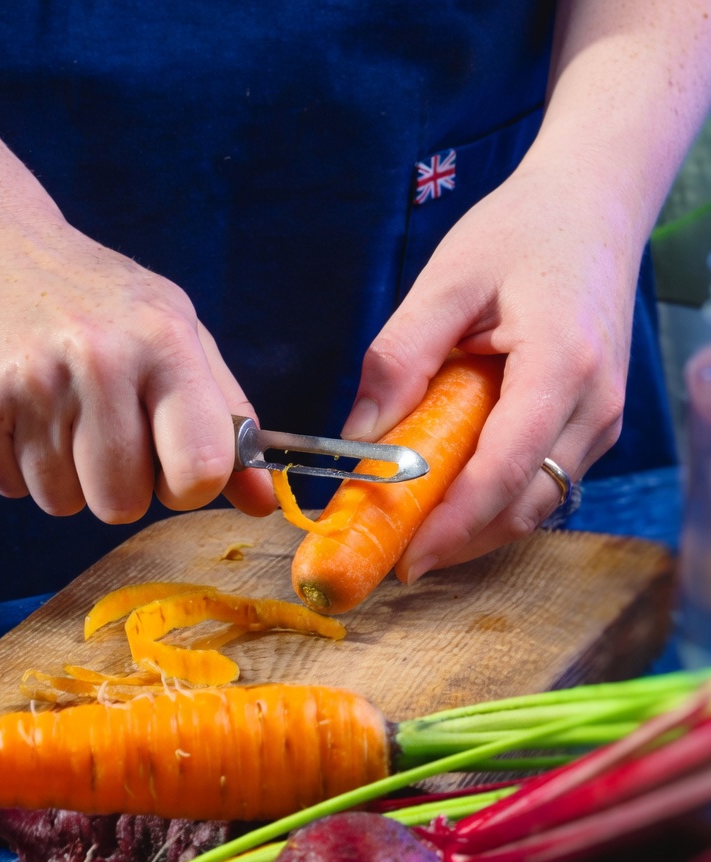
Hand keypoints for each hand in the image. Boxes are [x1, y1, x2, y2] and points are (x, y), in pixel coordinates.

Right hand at [0, 214, 275, 521]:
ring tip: (58, 413)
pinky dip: (17, 466)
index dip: (189, 486)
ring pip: (63, 504)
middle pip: (123, 503)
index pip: (201, 471)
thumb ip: (227, 421)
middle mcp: (98, 359)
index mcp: (163, 341)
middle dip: (119, 485)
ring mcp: (29, 382)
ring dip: (65, 476)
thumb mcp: (177, 336)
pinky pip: (10, 490)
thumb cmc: (101, 303)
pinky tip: (20, 411)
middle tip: (105, 431)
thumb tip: (264, 504)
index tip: (172, 464)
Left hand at [341, 160, 637, 581]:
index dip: (452, 525)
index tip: (403, 557)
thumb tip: (357, 438)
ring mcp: (604, 420)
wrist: (596, 204)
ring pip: (538, 504)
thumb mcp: (448, 280)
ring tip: (413, 531)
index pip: (505, 471)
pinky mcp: (596, 424)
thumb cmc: (523, 231)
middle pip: (525, 506)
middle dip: (459, 541)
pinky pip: (545, 482)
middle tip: (394, 554)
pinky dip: (496, 501)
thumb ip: (400, 358)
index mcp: (563, 365)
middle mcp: (597, 406)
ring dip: (476, 528)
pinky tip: (451, 496)